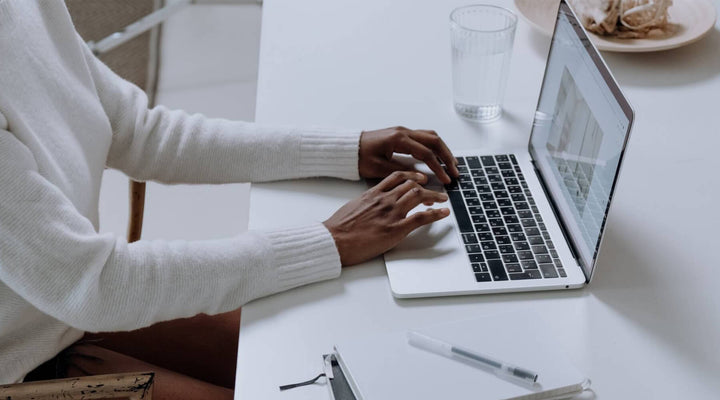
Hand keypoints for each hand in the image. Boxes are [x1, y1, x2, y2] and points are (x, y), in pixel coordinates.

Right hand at [323, 171, 449, 265]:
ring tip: (443, 199)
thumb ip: (366, 203)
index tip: (419, 179)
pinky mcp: (396, 229)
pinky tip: (444, 213)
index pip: (397, 177)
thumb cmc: (339, 227)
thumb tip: (372, 205)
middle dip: (426, 186)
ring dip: (435, 196)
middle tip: (435, 190)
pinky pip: (421, 217)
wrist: (334, 239)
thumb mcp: (353, 207)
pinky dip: (436, 213)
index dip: (411, 176)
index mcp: (373, 193)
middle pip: (411, 185)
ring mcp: (391, 213)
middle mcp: (385, 199)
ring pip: (419, 196)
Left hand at [359, 126, 459, 183]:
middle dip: (447, 156)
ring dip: (443, 149)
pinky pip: (424, 137)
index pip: (426, 153)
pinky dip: (434, 146)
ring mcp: (403, 131)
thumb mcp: (378, 168)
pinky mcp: (402, 135)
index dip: (438, 167)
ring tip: (452, 164)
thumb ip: (401, 172)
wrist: (348, 148)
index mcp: (398, 139)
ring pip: (431, 136)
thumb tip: (422, 177)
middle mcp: (403, 132)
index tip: (446, 179)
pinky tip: (439, 157)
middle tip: (455, 171)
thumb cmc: (359, 158)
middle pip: (434, 141)